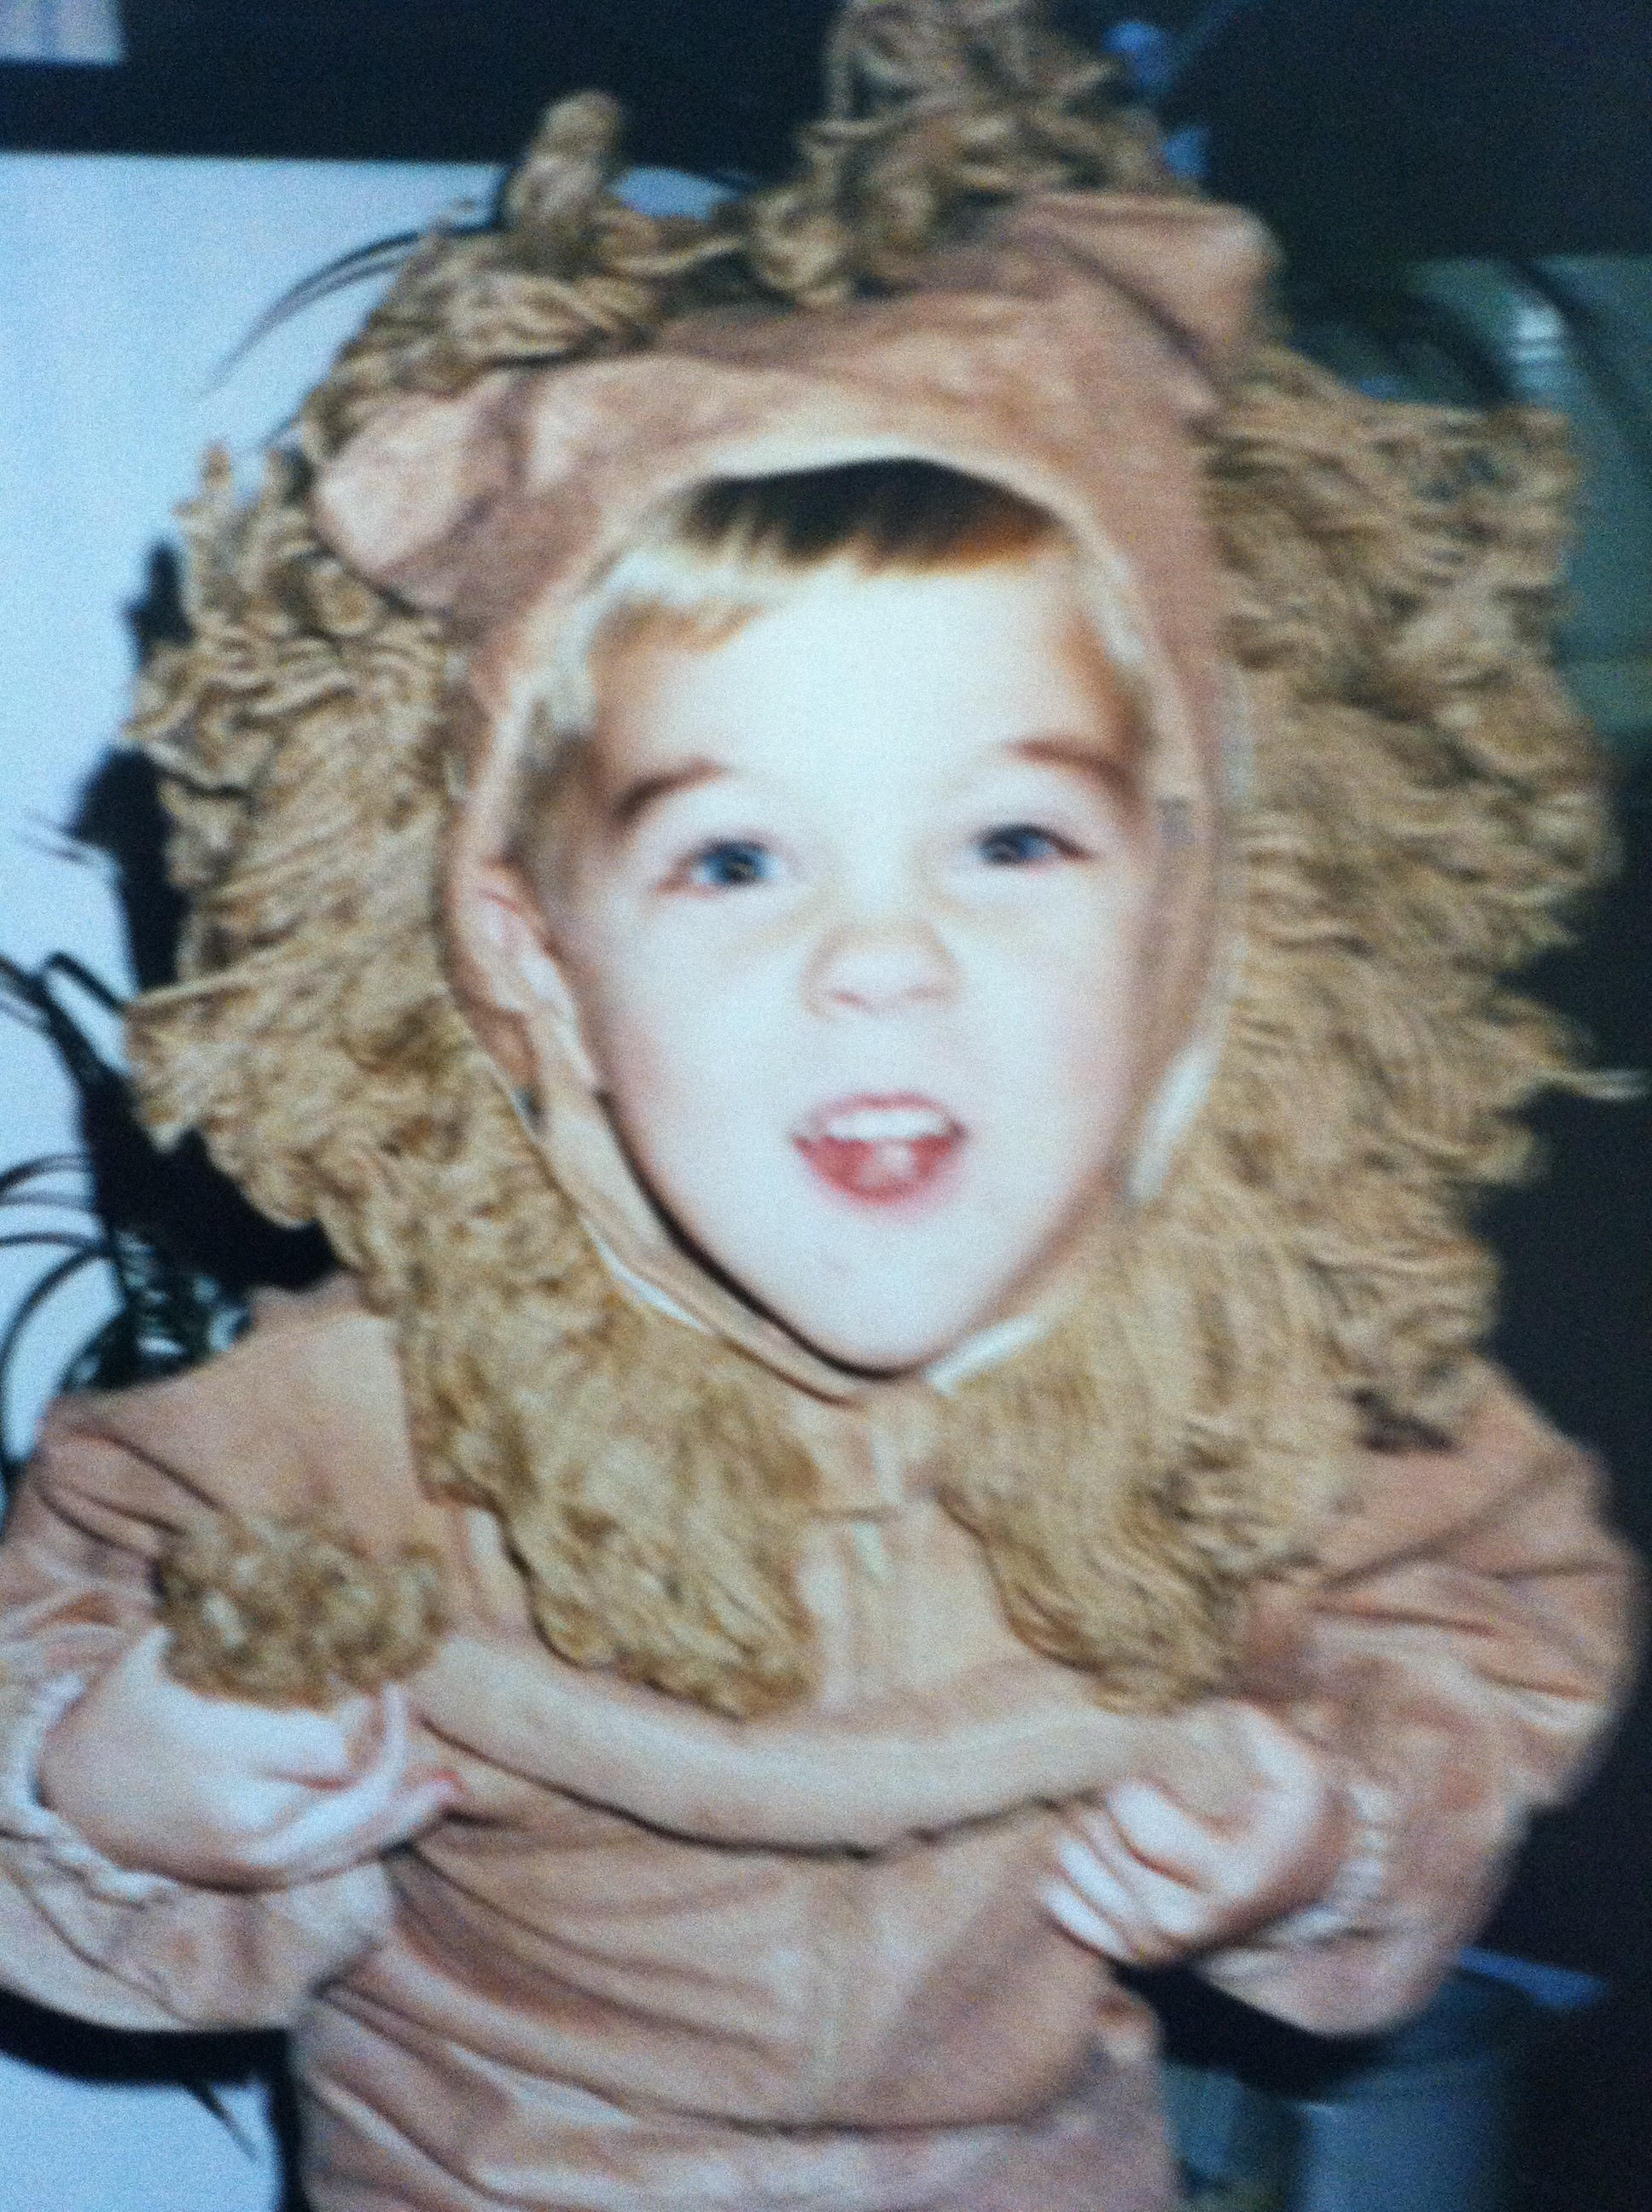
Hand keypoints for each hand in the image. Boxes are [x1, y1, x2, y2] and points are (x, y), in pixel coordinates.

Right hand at [37, 1627, 458, 1889]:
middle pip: (354, 1783)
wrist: (82, 1799)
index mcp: (217, 1748)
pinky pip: (343, 1857)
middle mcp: (242, 1814)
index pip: (324, 1736)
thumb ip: (245, 1612)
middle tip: (401, 1690)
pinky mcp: (261, 1878)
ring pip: (359, 1827)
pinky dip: (396, 1827)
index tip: (375, 1662)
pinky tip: (439, 1798)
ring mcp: (254, 1857)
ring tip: (452, 1772)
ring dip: (411, 1791)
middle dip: (394, 1736)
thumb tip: (328, 1563)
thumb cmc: (135, 1705)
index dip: (362, 1699)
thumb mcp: (174, 1646)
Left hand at [1043, 1703, 1346, 1965]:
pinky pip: (1060, 1904)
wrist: (1297, 1881)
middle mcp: (1184, 1922)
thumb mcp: (1300, 1769)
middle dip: (1107, 1803)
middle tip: (1138, 1793)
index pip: (1133, 1815)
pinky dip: (1072, 1872)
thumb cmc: (1290, 1816)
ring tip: (1120, 1819)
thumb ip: (1264, 1730)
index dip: (1136, 1784)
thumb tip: (1221, 1712)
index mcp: (1226, 1877)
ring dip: (1087, 1831)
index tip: (1158, 1778)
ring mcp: (1153, 1944)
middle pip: (1097, 1839)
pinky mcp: (1128, 1954)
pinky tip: (1106, 1852)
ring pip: (1071, 1867)